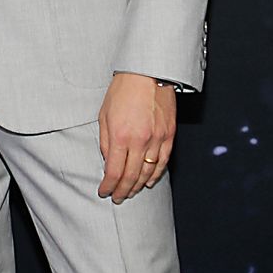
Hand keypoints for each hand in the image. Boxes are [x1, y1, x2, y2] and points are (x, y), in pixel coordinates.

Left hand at [97, 74, 175, 203]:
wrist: (147, 73)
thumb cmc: (122, 91)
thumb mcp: (104, 116)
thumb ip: (106, 142)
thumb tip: (108, 162)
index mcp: (120, 136)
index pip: (114, 172)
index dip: (108, 186)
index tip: (104, 192)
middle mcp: (140, 141)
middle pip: (131, 176)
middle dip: (122, 191)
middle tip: (117, 198)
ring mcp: (156, 139)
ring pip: (148, 172)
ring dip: (138, 186)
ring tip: (131, 192)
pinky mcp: (169, 135)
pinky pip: (163, 162)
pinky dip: (156, 175)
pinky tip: (149, 182)